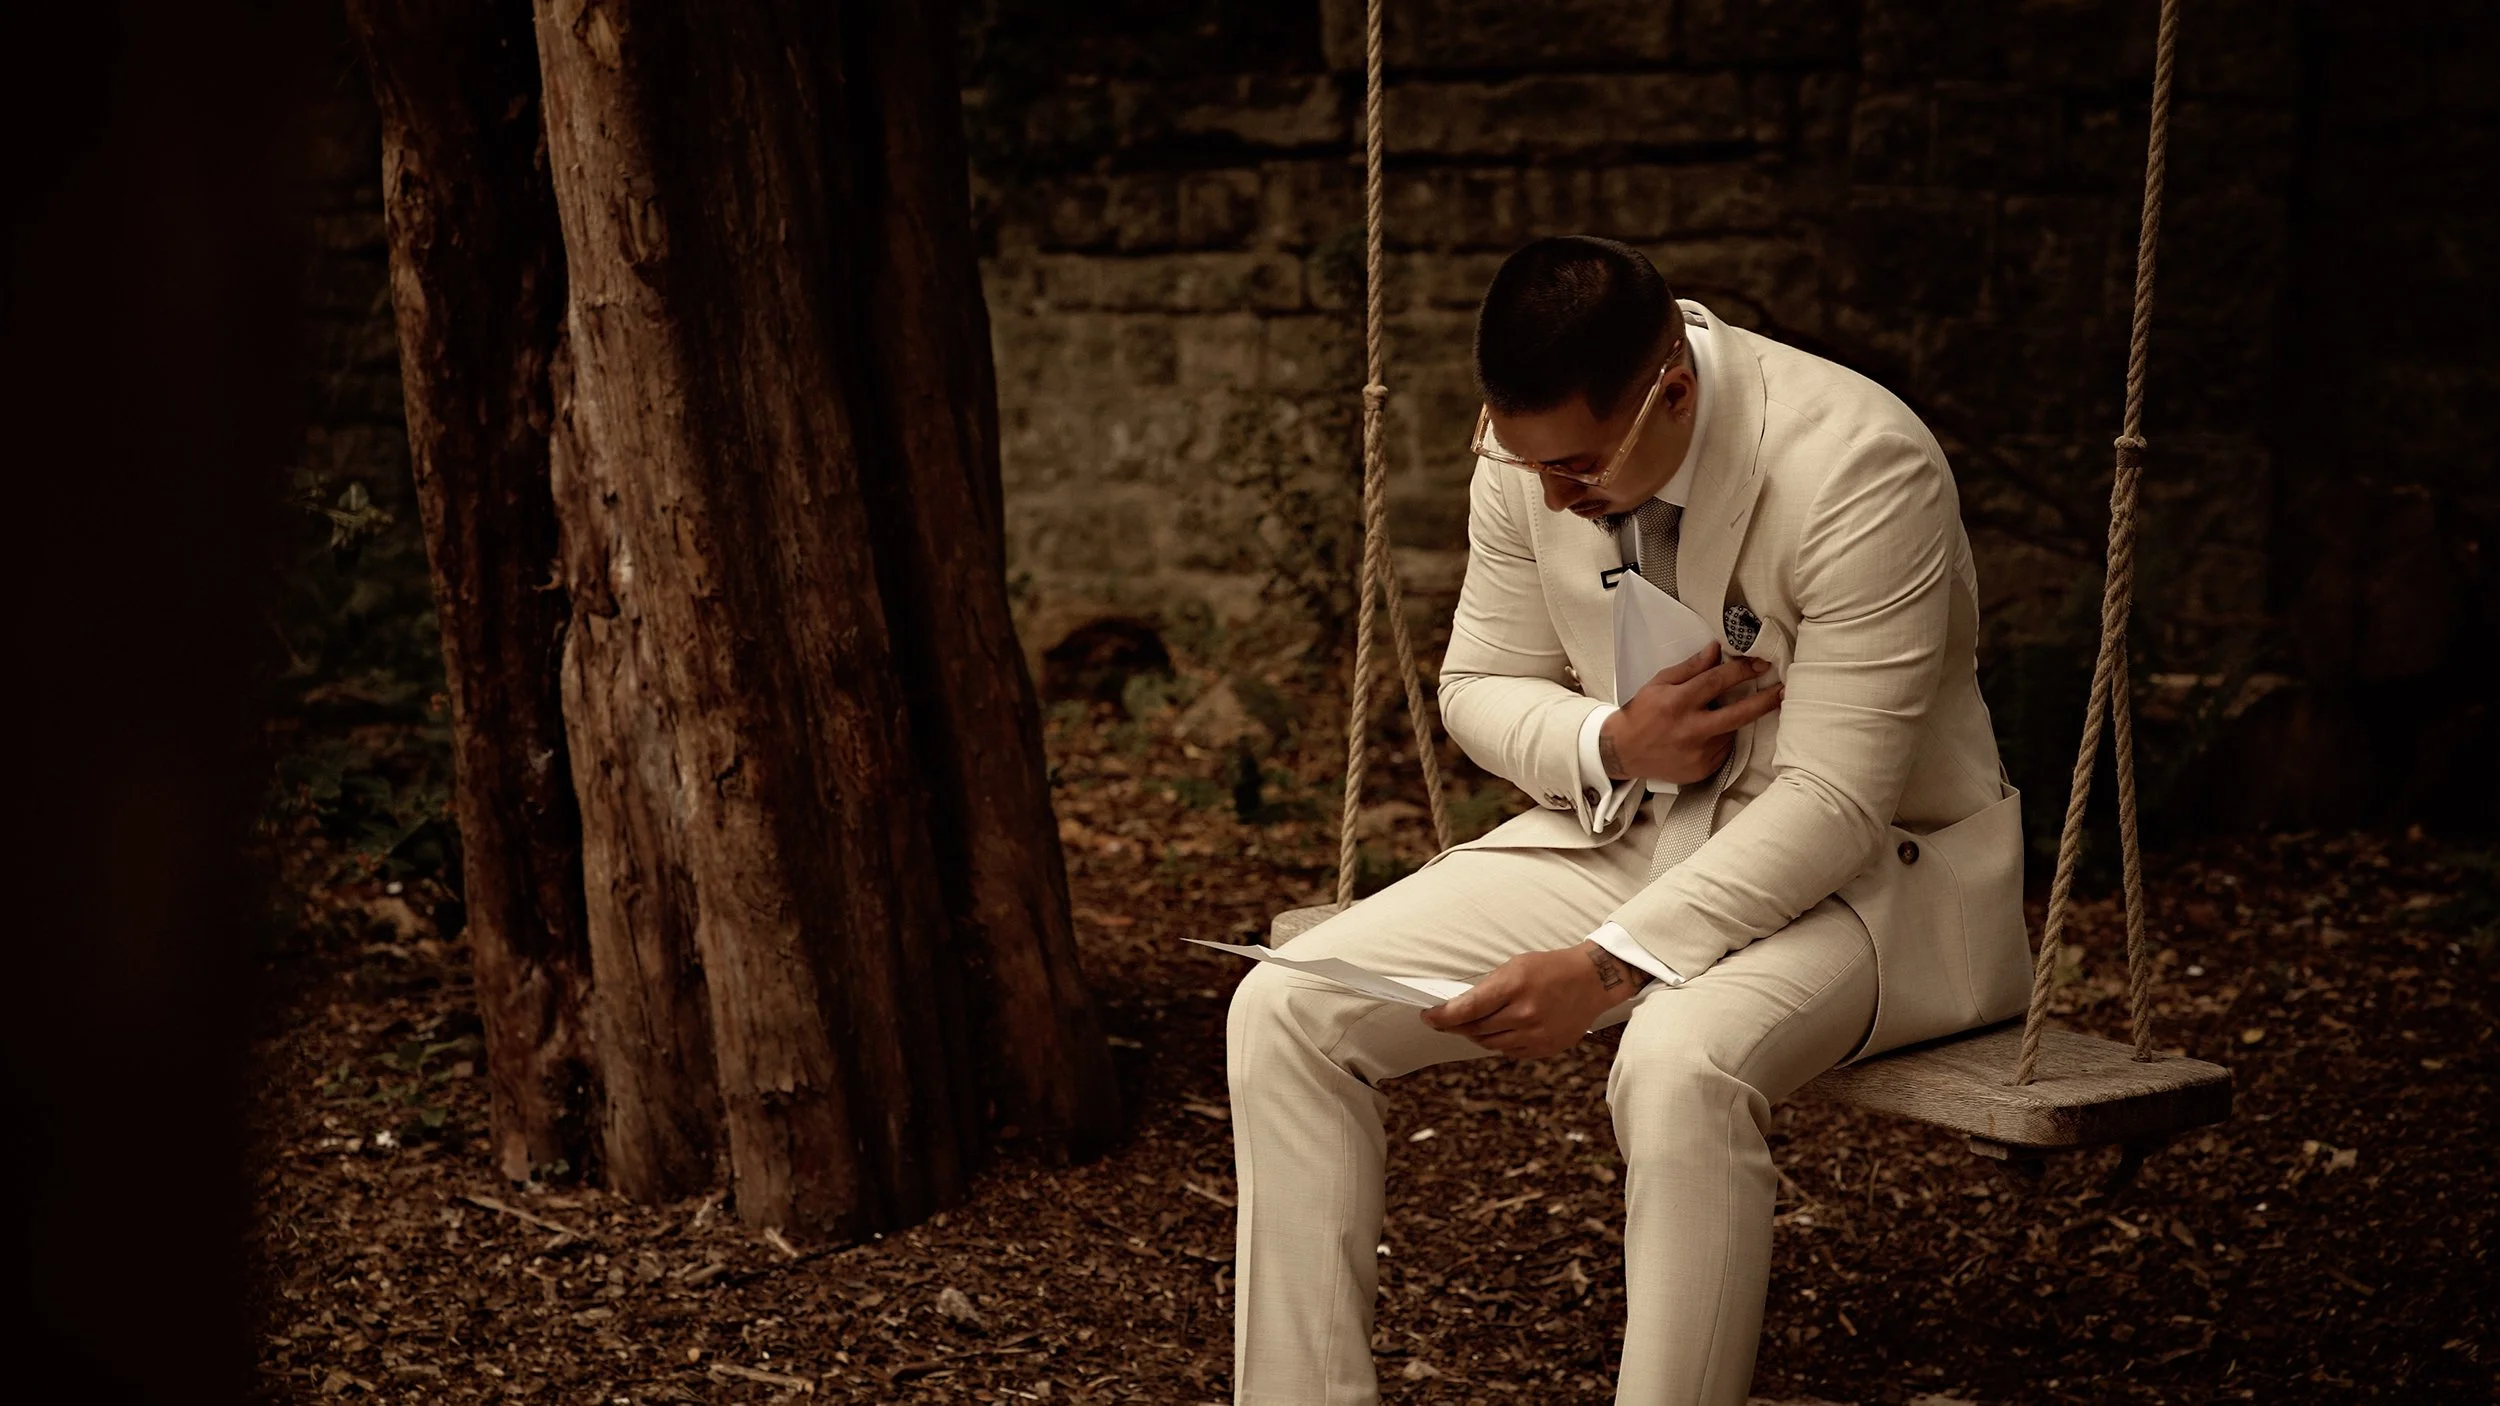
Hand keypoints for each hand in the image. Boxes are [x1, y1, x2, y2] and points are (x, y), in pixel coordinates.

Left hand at [1419, 943, 1645, 1058]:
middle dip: (1454, 1025)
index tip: (1428, 1016)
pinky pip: (1509, 1051)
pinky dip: (1498, 1042)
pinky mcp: (1545, 1048)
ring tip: (1470, 1024)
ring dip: (1475, 1035)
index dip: (1442, 1016)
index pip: (1466, 1009)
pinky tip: (1499, 1030)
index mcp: (1514, 986)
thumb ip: (1488, 988)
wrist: (1592, 981)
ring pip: (1489, 1044)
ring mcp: (1536, 1035)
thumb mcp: (1515, 965)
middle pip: (1474, 1029)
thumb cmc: (1550, 968)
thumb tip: (1459, 1007)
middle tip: (1442, 1020)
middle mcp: (1524, 1014)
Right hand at [1598, 643, 1782, 784]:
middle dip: (1764, 702)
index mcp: (1677, 703)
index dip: (1741, 671)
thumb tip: (1716, 650)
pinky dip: (1719, 740)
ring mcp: (1697, 753)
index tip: (1761, 664)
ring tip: (1706, 720)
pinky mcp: (1701, 770)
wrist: (1622, 753)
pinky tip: (1701, 738)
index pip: (1716, 682)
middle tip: (1783, 692)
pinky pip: (1722, 751)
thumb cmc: (1641, 713)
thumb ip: (1690, 668)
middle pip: (1738, 714)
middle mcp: (1690, 730)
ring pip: (1729, 732)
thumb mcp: (1659, 684)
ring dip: (1728, 722)